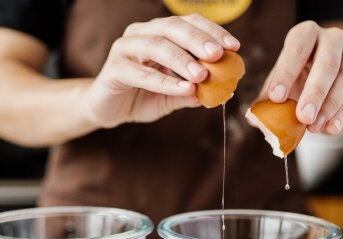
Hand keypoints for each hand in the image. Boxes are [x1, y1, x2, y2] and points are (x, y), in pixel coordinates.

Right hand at [84, 14, 239, 128]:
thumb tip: (225, 91)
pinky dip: (164, 81)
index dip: (212, 31)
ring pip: (156, 45)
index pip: (188, 23)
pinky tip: (183, 89)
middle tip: (218, 54)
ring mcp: (125, 49)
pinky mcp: (114, 69)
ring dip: (182, 59)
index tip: (234, 47)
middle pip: (172, 27)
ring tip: (202, 75)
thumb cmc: (142, 96)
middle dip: (198, 39)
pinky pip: (141, 73)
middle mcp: (141, 34)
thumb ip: (194, 91)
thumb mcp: (173, 95)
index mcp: (158, 33)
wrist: (108, 110)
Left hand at [261, 20, 342, 133]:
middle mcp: (331, 39)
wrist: (318, 72)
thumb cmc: (293, 76)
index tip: (276, 97)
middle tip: (303, 117)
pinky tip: (331, 128)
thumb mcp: (277, 81)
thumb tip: (255, 120)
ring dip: (331, 106)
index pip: (297, 49)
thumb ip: (265, 99)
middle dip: (315, 92)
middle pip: (328, 63)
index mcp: (305, 34)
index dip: (286, 73)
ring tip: (314, 127)